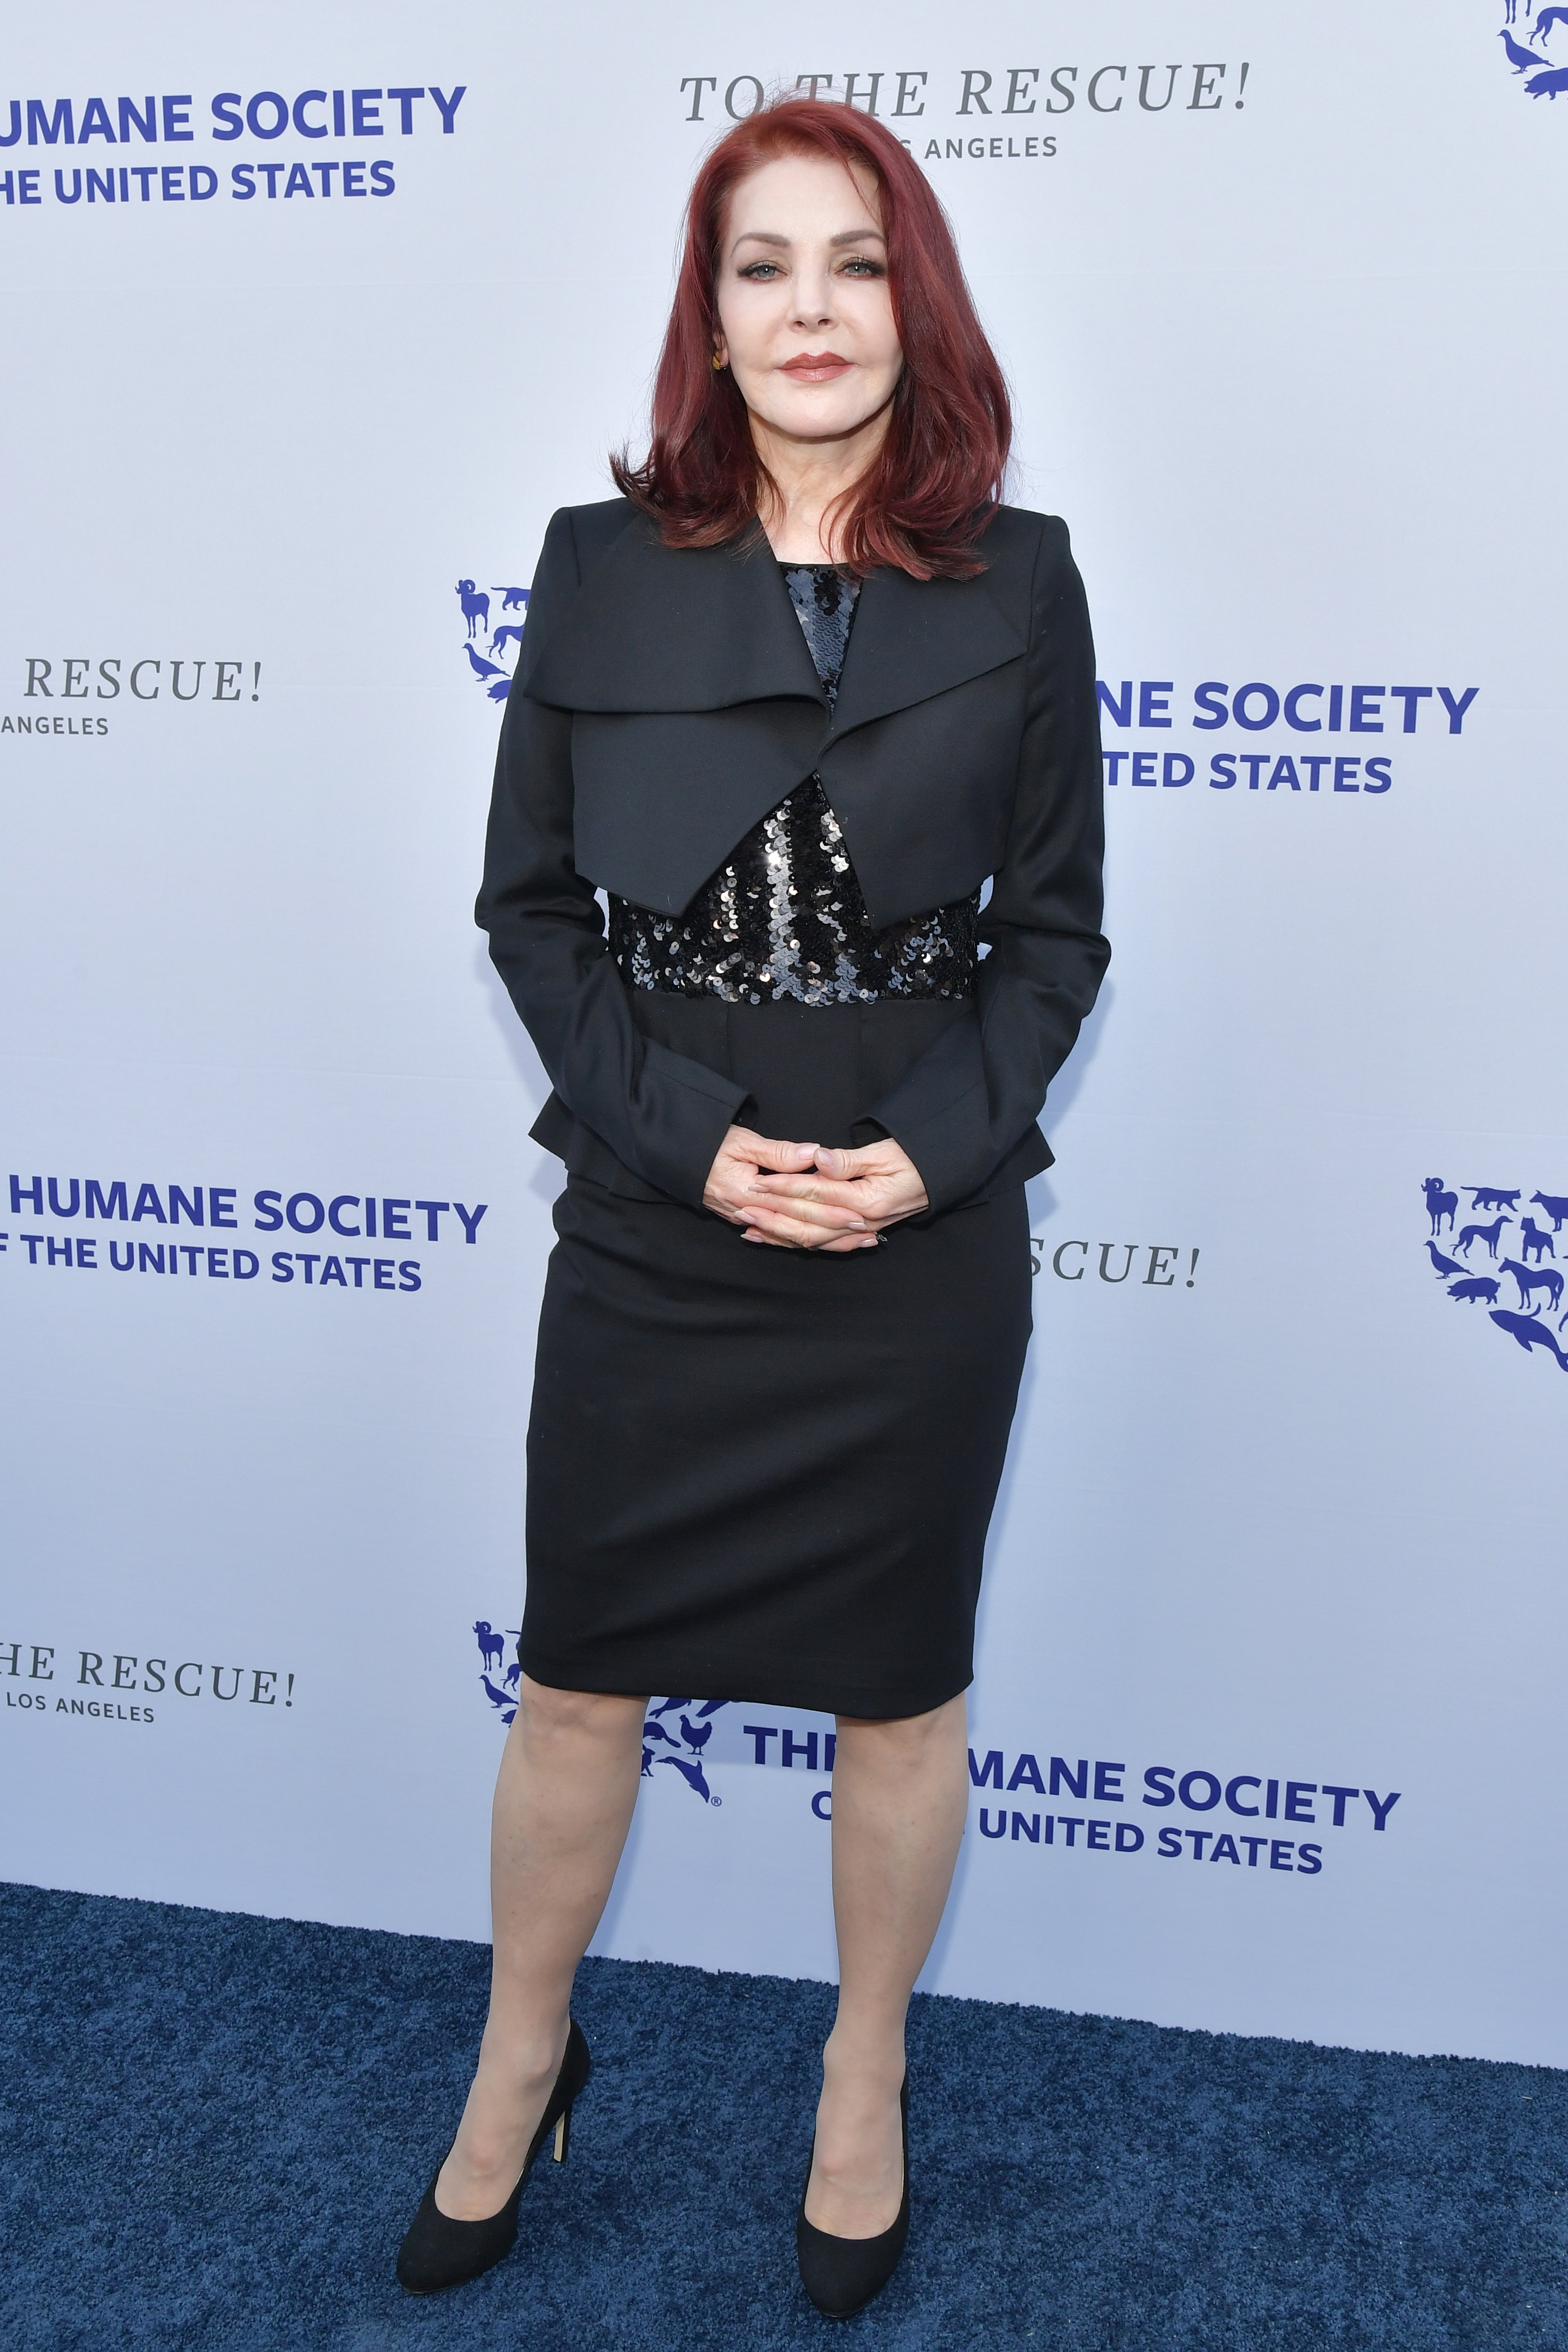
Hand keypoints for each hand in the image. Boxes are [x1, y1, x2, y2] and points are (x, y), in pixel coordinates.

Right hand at [703, 1126, 878, 1252]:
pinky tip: (826, 1243)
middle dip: (834, 1232)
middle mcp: (747, 1214)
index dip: (828, 1211)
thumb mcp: (743, 1142)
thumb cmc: (711, 1144)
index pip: (795, 1206)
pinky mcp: (747, 1221)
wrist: (681, 1156)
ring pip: (791, 1238)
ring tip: (857, 1242)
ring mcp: (746, 1221)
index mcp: (746, 1194)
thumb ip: (780, 1153)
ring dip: (825, 1241)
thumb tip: (814, 1155)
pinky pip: (779, 1238)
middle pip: (798, 1228)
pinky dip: (804, 1241)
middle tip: (868, 1233)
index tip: (857, 1213)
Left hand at [748, 1137, 928, 1247]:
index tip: (759, 1181)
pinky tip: (776, 1239)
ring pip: (814, 1240)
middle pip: (810, 1223)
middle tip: (744, 1207)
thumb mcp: (884, 1153)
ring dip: (780, 1236)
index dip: (786, 1188)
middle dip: (774, 1216)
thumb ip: (848, 1160)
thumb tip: (818, 1159)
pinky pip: (824, 1245)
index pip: (818, 1194)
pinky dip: (798, 1243)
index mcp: (869, 1201)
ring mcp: (861, 1233)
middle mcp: (864, 1223)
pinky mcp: (859, 1236)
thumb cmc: (912, 1159)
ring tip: (750, 1229)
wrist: (936, 1176)